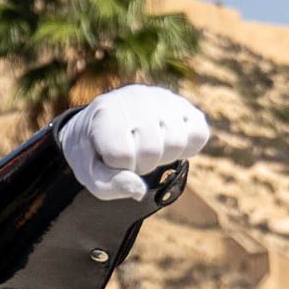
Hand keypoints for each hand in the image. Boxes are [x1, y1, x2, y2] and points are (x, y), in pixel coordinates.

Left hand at [59, 84, 209, 201]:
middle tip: (131, 156)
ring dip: (163, 157)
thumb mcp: (89, 173)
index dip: (119, 168)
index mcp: (105, 113)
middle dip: (141, 165)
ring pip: (177, 142)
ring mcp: (161, 98)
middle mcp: (134, 98)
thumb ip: (109, 185)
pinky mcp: (183, 104)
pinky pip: (199, 134)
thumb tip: (139, 190)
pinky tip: (166, 144)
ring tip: (147, 150)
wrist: (104, 124)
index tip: (111, 159)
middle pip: (151, 150)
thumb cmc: (96, 153)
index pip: (121, 155)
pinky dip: (186, 148)